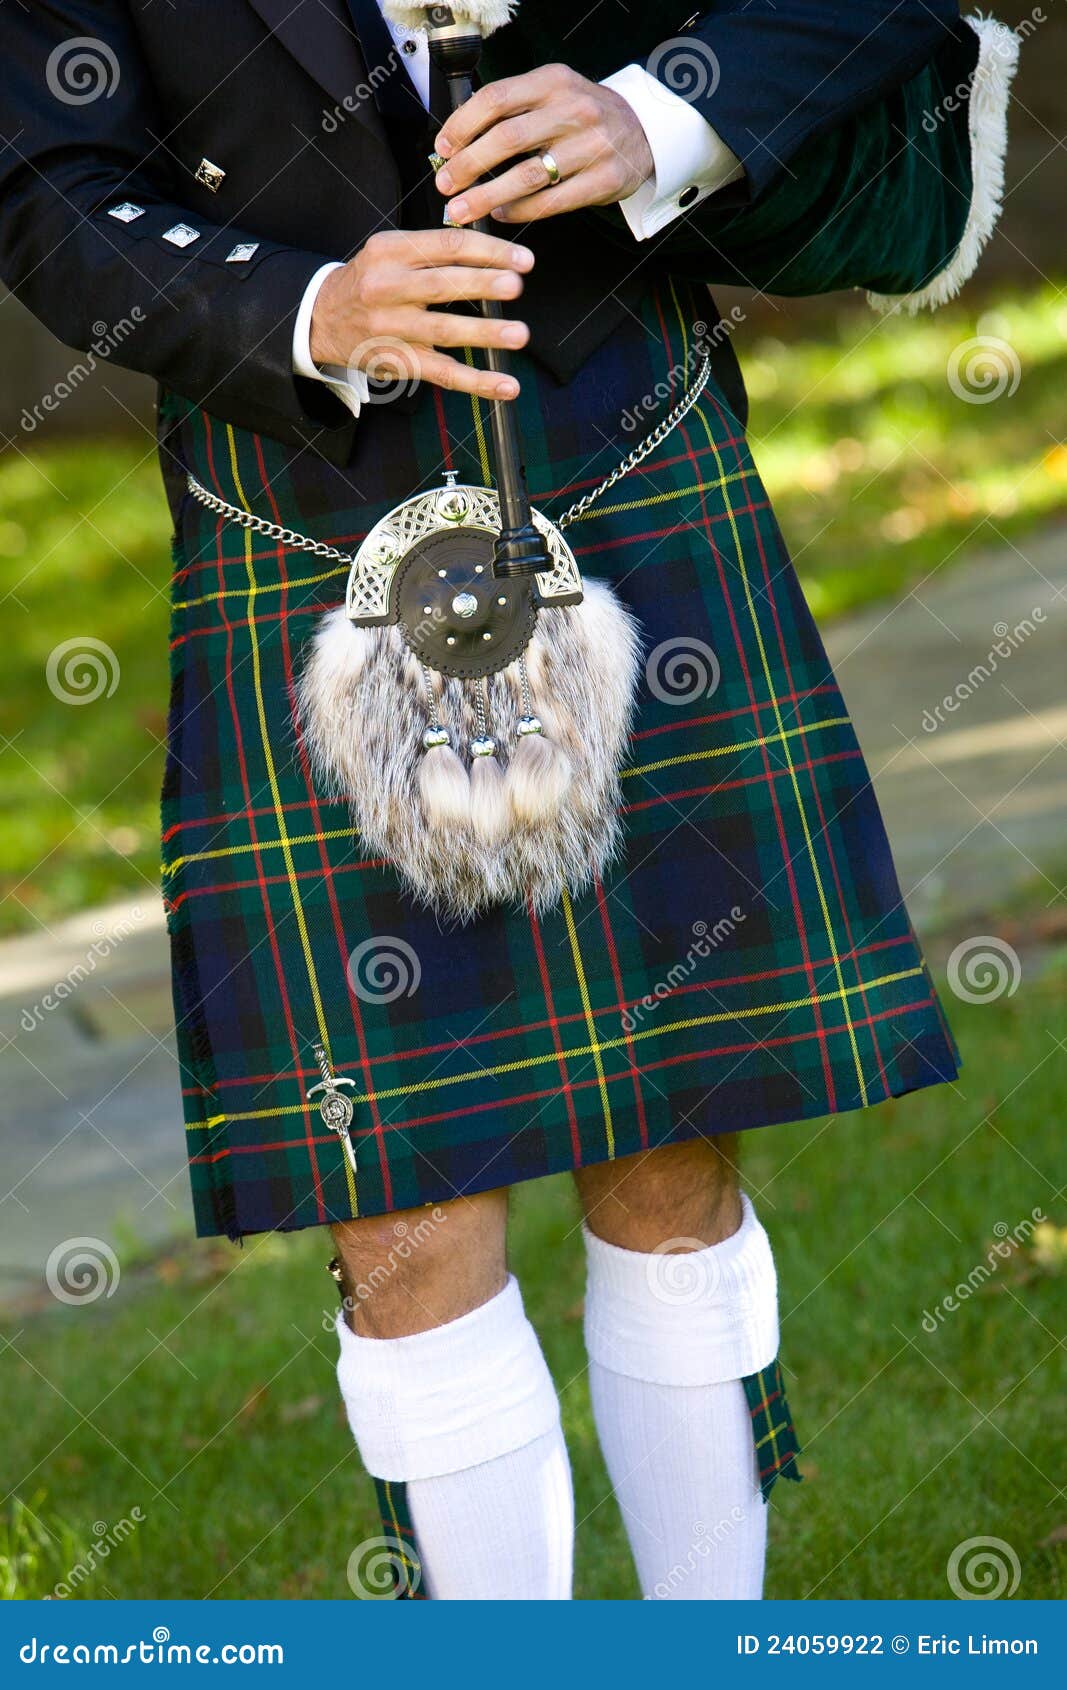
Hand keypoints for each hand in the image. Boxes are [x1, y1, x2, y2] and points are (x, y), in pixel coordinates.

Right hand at [309, 227, 534, 400]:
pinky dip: (478, 381)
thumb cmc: (370, 281)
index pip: (446, 246)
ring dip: (484, 333)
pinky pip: (443, 373)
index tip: (523, 259)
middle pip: (442, 285)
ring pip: (444, 331)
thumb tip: (494, 251)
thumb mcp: (390, 251)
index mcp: (390, 251)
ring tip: (518, 333)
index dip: (487, 251)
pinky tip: (507, 386)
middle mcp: (388, 288)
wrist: (322, 318)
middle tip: (516, 285)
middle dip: (482, 284)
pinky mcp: (400, 361)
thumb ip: (433, 248)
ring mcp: (393, 328)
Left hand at [433, 64, 653, 226]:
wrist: (643, 133)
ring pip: (527, 175)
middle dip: (468, 165)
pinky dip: (520, 211)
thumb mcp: (553, 94)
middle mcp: (573, 110)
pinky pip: (551, 202)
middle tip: (446, 185)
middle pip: (507, 139)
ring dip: (488, 196)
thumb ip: (513, 108)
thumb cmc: (583, 118)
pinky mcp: (603, 181)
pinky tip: (501, 215)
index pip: (496, 99)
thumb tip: (459, 137)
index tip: (443, 148)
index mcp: (553, 82)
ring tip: (463, 209)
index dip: (463, 125)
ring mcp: (591, 147)